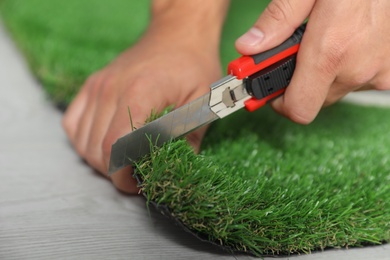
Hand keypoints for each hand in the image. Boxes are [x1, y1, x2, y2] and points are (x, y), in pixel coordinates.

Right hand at [62, 1, 225, 192]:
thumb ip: (190, 138)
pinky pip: (73, 123)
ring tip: (122, 162)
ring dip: (100, 160)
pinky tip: (103, 143)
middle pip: (96, 150)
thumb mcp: (204, 101)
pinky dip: (84, 141)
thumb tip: (177, 170)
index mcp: (140, 94)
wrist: (177, 33)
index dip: (123, 176)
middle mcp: (111, 90)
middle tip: (135, 175)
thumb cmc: (193, 64)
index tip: (139, 183)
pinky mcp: (92, 85)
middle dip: (114, 172)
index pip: (116, 148)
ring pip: (82, 141)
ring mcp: (98, 86)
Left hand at [236, 0, 389, 123]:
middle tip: (299, 51)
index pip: (298, 108)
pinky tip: (348, 41)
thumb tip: (249, 47)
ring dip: (324, 72)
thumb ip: (277, 20)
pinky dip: (346, 67)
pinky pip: (356, 81)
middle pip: (313, 99)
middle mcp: (358, 69)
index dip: (279, 101)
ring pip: (334, 89)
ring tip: (330, 38)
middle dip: (299, 80)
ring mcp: (379, 72)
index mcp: (331, 51)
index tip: (269, 87)